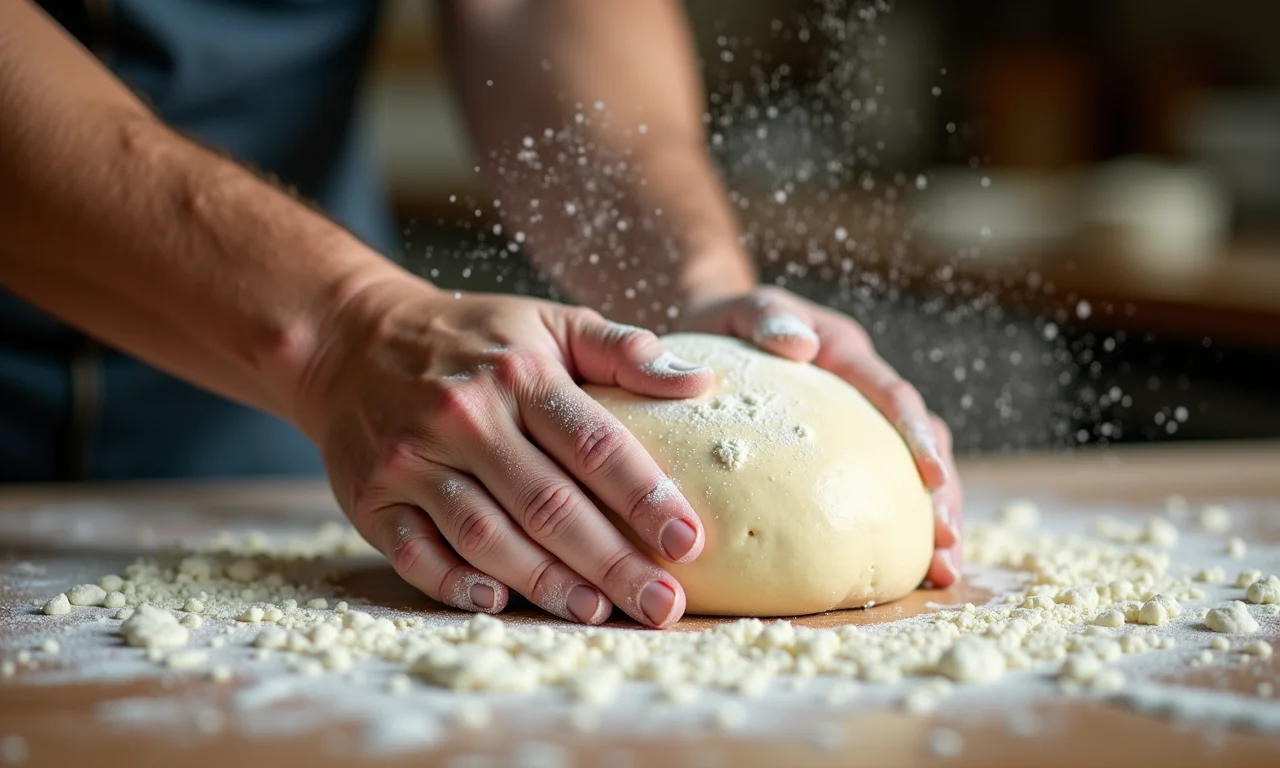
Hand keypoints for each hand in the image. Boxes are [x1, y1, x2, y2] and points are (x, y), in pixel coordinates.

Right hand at [293, 272, 715, 626]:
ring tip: (600, 612)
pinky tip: (501, 602)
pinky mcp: (372, 499)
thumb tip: (700, 381)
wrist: (352, 340)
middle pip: (548, 504)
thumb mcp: (550, 322)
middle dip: (612, 561)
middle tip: (662, 603)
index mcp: (519, 374)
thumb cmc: (475, 339)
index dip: (644, 497)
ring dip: (547, 582)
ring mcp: (412, 461)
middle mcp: (464, 418)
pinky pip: (417, 554)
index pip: (593, 444)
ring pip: (487, 536)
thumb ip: (624, 349)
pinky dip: (457, 584)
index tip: (689, 542)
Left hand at [677, 287, 963, 586]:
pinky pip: (876, 492)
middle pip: (922, 442)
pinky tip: (901, 574)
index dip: (918, 436)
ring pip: (908, 475)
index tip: (932, 477)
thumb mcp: (742, 309)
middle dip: (942, 493)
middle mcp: (864, 393)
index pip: (894, 395)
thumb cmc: (728, 323)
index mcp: (847, 354)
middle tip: (946, 543)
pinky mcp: (844, 456)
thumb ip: (767, 315)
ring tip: (940, 572)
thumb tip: (799, 343)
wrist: (715, 333)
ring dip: (930, 520)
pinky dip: (894, 530)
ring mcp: (858, 427)